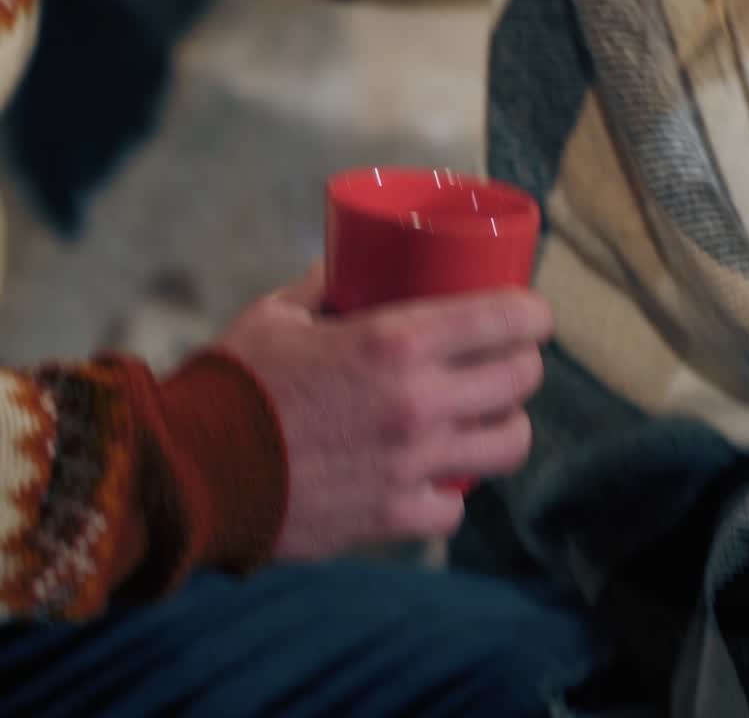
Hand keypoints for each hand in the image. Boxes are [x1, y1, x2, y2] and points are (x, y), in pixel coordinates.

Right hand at [219, 266, 551, 559]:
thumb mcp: (280, 313)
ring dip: (506, 426)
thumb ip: (326, 283)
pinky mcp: (393, 515)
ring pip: (509, 443)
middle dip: (524, 364)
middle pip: (522, 379)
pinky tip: (437, 477)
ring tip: (489, 419)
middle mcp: (420, 400)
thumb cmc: (232, 383)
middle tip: (508, 361)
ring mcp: (414, 462)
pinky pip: (455, 507)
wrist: (187, 473)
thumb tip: (352, 260)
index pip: (509, 319)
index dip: (534, 314)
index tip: (532, 315)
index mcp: (399, 340)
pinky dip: (451, 492)